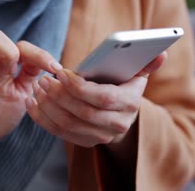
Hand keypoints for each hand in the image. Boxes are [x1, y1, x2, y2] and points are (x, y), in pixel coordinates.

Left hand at [26, 52, 166, 147]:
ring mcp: (101, 136)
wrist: (120, 114)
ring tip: (38, 88)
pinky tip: (33, 103)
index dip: (80, 87)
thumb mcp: (137, 72)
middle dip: (60, 95)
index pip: (103, 98)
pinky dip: (43, 119)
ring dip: (49, 106)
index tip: (61, 72)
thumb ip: (146, 62)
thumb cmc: (124, 85)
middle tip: (44, 79)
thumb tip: (162, 52)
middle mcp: (118, 124)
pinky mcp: (85, 142)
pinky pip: (59, 134)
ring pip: (69, 125)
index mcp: (130, 103)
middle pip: (83, 113)